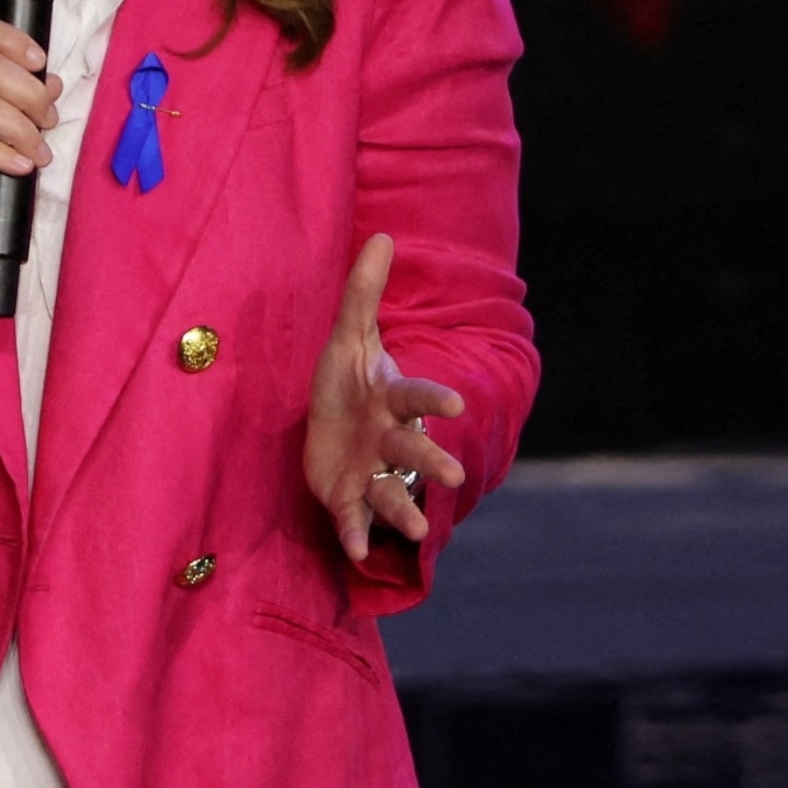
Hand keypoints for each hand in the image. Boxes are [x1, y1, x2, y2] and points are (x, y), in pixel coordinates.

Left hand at [303, 235, 467, 561]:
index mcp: (392, 399)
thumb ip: (363, 292)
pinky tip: (356, 552)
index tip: (456, 407)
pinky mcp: (348, 498)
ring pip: (392, 492)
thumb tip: (382, 235)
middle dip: (432, 463)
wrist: (331, 427)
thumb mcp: (348, 337)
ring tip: (412, 531)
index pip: (417, 398)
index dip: (435, 401)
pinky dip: (357, 536)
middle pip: (413, 450)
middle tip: (452, 478)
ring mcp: (372, 471)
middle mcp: (390, 439)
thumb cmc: (347, 383)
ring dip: (403, 511)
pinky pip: (355, 520)